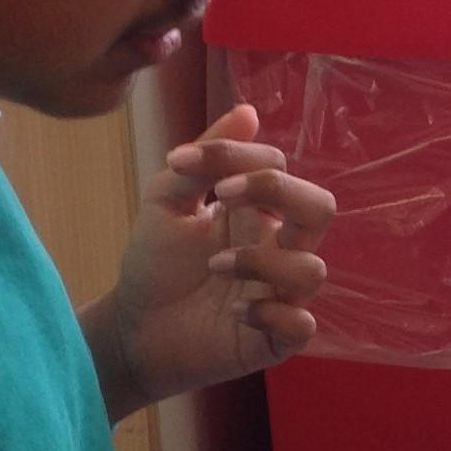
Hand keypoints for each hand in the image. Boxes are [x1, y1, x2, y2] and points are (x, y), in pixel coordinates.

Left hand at [87, 104, 335, 419]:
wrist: (130, 328)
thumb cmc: (153, 265)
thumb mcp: (167, 200)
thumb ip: (204, 159)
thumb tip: (247, 111)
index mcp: (258, 213)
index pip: (278, 168)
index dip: (240, 157)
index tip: (182, 162)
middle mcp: (277, 250)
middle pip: (320, 208)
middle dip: (280, 192)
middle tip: (224, 198)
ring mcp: (279, 295)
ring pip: (313, 270)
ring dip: (262, 261)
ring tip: (214, 265)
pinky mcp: (272, 338)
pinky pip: (301, 324)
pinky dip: (272, 313)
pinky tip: (236, 311)